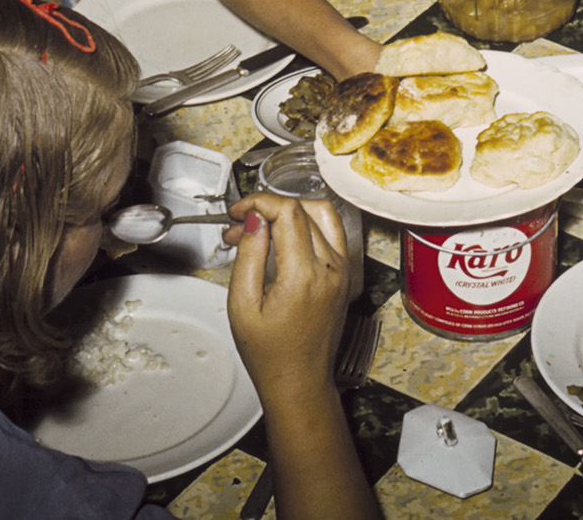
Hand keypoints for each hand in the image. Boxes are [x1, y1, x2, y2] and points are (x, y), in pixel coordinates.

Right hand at [224, 194, 349, 401]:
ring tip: (260, 229)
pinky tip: (281, 239)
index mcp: (305, 275)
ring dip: (289, 212)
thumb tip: (252, 220)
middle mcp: (331, 268)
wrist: (300, 381)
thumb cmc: (270, 354)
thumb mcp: (243, 306)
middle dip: (267, 209)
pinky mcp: (345, 274)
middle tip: (238, 226)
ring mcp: (343, 270)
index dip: (259, 202)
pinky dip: (306, 225)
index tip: (237, 211)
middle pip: (304, 209)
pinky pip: (331, 233)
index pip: (288, 212)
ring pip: (322, 215)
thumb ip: (249, 256)